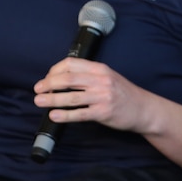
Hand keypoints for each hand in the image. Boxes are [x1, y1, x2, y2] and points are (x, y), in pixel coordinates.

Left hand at [33, 57, 147, 131]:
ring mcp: (103, 96)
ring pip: (72, 96)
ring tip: (39, 102)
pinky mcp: (104, 112)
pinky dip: (65, 115)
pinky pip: (80, 114)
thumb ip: (89, 76)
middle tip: (38, 90)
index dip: (54, 71)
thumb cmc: (123, 94)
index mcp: (100, 69)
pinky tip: (54, 116)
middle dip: (49, 84)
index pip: (71, 64)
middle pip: (69, 79)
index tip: (46, 79)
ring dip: (52, 99)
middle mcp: (101, 80)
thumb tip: (61, 80)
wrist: (143, 109)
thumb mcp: (108, 77)